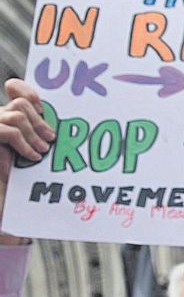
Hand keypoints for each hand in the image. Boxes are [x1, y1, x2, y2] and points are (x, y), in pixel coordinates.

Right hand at [0, 79, 52, 243]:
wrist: (3, 206)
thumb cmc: (20, 187)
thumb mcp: (36, 159)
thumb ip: (43, 141)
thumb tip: (65, 133)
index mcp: (8, 124)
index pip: (14, 91)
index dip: (26, 90)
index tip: (43, 105)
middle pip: (19, 103)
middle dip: (38, 119)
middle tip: (51, 139)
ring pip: (15, 114)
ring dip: (33, 132)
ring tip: (42, 151)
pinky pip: (7, 131)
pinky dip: (23, 143)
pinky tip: (32, 157)